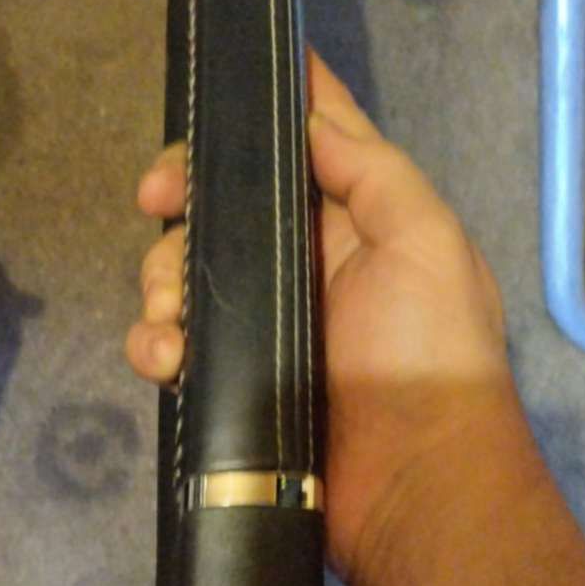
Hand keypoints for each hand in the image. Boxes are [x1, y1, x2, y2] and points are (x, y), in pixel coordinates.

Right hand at [127, 52, 510, 585]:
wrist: (413, 485)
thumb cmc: (430, 351)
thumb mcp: (428, 241)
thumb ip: (372, 170)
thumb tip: (309, 120)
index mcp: (358, 221)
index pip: (306, 145)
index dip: (260, 114)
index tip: (210, 100)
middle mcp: (306, 264)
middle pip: (222, 204)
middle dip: (181, 194)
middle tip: (154, 200)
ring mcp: (263, 326)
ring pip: (185, 271)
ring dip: (162, 278)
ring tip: (170, 312)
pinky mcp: (231, 382)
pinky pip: (171, 346)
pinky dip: (153, 345)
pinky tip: (166, 360)